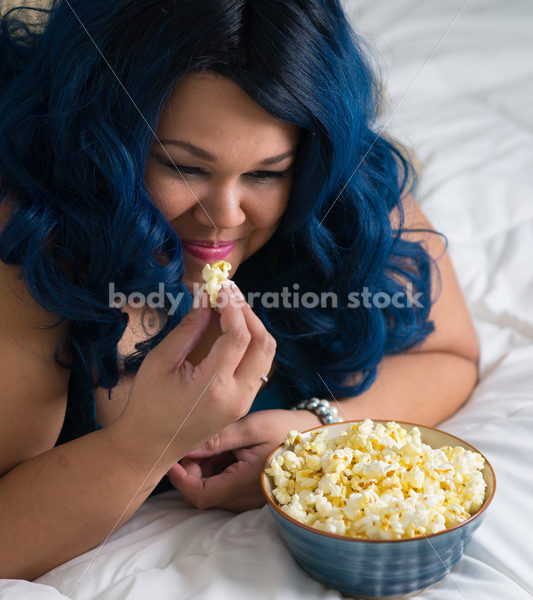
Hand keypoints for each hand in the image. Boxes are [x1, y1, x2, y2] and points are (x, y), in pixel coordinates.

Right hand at [112, 284, 276, 465]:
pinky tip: (233, 331)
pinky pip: (259, 367)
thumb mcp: (160, 362)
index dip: (232, 307)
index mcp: (214, 386)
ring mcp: (244, 402)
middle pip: (263, 343)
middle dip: (249, 313)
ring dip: (254, 327)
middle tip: (229, 295)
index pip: (239, 337)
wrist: (150, 446)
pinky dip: (252, 344)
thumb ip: (187, 330)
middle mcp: (238, 396)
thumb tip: (207, 301)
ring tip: (231, 309)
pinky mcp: (243, 404)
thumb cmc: (148, 404)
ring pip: (267, 355)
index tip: (220, 289)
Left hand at [166, 408, 320, 511]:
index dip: (180, 478)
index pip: (198, 495)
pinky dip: (218, 468)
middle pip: (202, 493)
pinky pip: (224, 485)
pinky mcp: (250, 491)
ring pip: (212, 489)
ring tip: (219, 440)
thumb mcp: (252, 427)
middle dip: (193, 468)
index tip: (175, 455)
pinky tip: (228, 447)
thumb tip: (187, 447)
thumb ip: (218, 439)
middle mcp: (243, 498)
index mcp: (243, 484)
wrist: (315, 436)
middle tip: (200, 440)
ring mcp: (247, 497)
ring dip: (206, 467)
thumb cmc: (286, 429)